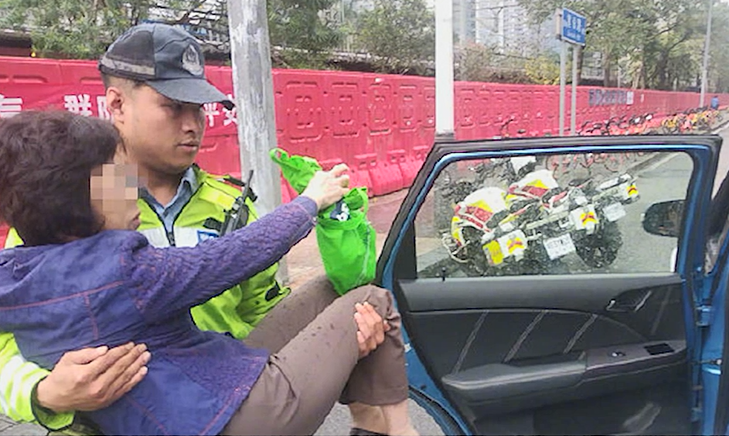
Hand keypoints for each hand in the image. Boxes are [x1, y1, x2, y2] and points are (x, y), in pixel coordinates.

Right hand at [35, 342, 149, 412]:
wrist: (54, 399)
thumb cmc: (62, 375)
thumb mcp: (68, 359)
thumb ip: (87, 353)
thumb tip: (105, 350)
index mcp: (85, 375)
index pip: (109, 360)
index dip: (121, 351)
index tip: (131, 344)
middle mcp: (95, 387)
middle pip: (119, 368)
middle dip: (133, 356)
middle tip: (142, 347)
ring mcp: (102, 396)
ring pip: (124, 378)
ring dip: (137, 366)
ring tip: (146, 356)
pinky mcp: (106, 402)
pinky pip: (124, 389)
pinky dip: (135, 380)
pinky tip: (143, 371)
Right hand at [301, 164, 349, 210]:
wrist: (313, 199)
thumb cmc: (309, 193)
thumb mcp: (311, 183)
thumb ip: (317, 181)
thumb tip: (318, 183)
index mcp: (321, 174)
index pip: (327, 172)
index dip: (330, 174)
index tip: (330, 177)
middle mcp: (329, 176)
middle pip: (340, 168)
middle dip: (344, 168)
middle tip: (346, 169)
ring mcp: (336, 183)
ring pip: (346, 178)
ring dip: (346, 181)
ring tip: (346, 184)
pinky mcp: (340, 191)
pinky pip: (347, 190)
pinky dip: (346, 191)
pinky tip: (345, 193)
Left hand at [354, 302, 390, 358]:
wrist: (350, 353)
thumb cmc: (360, 340)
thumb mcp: (370, 331)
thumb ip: (377, 325)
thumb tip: (385, 322)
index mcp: (380, 334)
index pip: (378, 320)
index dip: (372, 311)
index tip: (365, 304)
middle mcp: (375, 341)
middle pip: (373, 325)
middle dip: (366, 314)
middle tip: (358, 307)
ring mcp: (368, 347)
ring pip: (368, 333)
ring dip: (362, 322)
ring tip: (356, 315)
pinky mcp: (360, 352)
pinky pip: (362, 344)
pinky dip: (360, 337)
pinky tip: (356, 331)